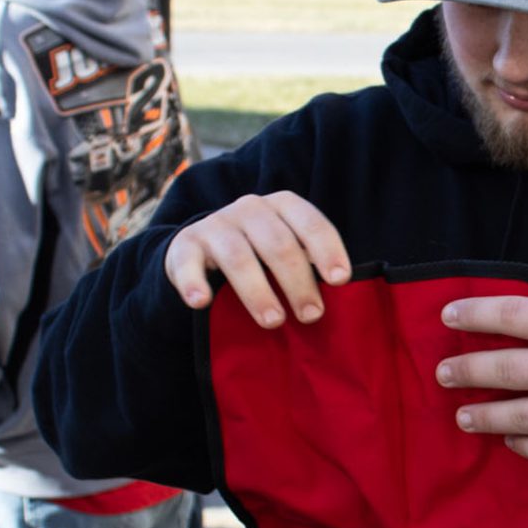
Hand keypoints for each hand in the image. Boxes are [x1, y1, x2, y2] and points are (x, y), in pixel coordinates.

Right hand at [163, 191, 350, 326]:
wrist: (202, 248)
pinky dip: (193, 283)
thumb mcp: (287, 249)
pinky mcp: (184, 245)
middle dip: (298, 282)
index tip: (340, 280)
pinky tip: (201, 302)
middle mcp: (250, 209)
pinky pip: (187, 263)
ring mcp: (216, 225)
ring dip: (258, 292)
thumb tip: (343, 301)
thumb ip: (310, 264)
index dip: (327, 250)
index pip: (311, 223)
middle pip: (278, 244)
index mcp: (283, 206)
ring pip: (239, 256)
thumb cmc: (262, 253)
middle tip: (312, 315)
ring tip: (273, 321)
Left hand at [435, 296, 527, 467]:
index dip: (472, 315)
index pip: (510, 316)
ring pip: (513, 417)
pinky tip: (510, 440)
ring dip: (482, 415)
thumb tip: (521, 331)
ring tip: (464, 415)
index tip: (447, 318)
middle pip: (500, 369)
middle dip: (463, 371)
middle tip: (444, 374)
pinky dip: (520, 444)